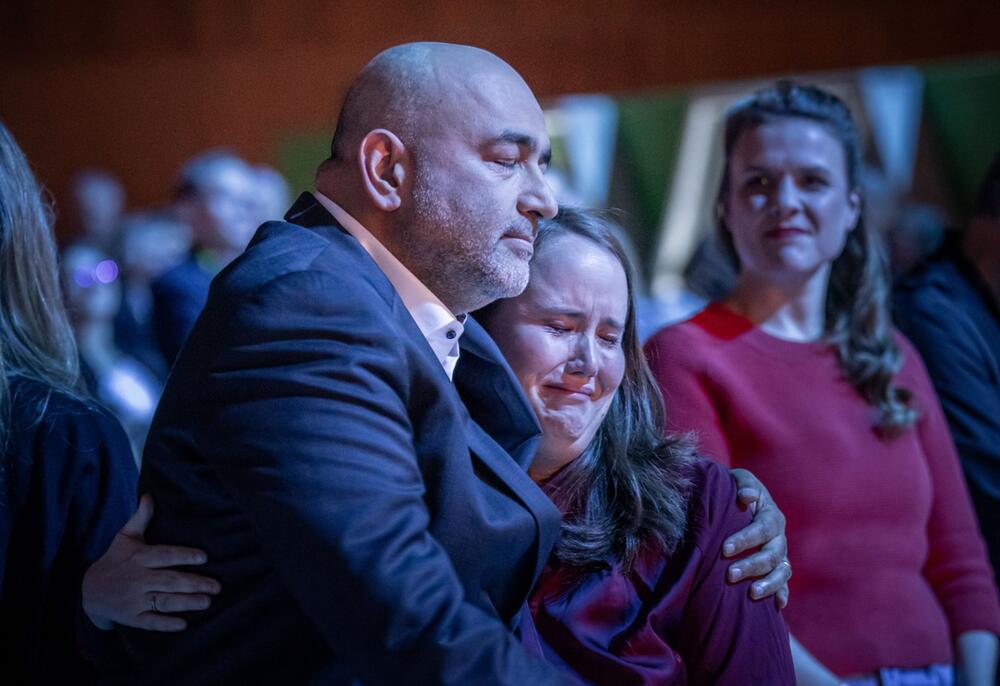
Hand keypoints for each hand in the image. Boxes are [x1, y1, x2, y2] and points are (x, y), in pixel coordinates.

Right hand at [82, 494, 220, 630]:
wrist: (89, 590)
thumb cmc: (115, 559)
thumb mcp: (125, 537)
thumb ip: (140, 518)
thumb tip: (149, 496)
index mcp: (139, 557)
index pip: (165, 555)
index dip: (184, 556)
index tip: (204, 557)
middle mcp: (137, 579)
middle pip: (169, 580)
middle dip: (194, 583)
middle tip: (216, 585)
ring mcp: (134, 600)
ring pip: (163, 601)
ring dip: (186, 602)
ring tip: (207, 602)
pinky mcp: (131, 617)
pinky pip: (150, 622)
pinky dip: (165, 624)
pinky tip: (183, 624)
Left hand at [723, 468, 790, 607]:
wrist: (739, 502)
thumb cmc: (735, 490)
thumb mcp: (739, 480)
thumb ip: (743, 485)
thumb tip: (746, 497)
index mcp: (771, 516)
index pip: (762, 528)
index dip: (745, 539)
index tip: (724, 548)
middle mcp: (779, 537)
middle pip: (772, 554)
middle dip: (751, 565)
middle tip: (729, 575)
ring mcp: (781, 555)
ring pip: (782, 572)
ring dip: (769, 584)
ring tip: (752, 594)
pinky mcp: (777, 569)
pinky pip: (784, 584)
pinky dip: (781, 595)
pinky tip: (776, 607)